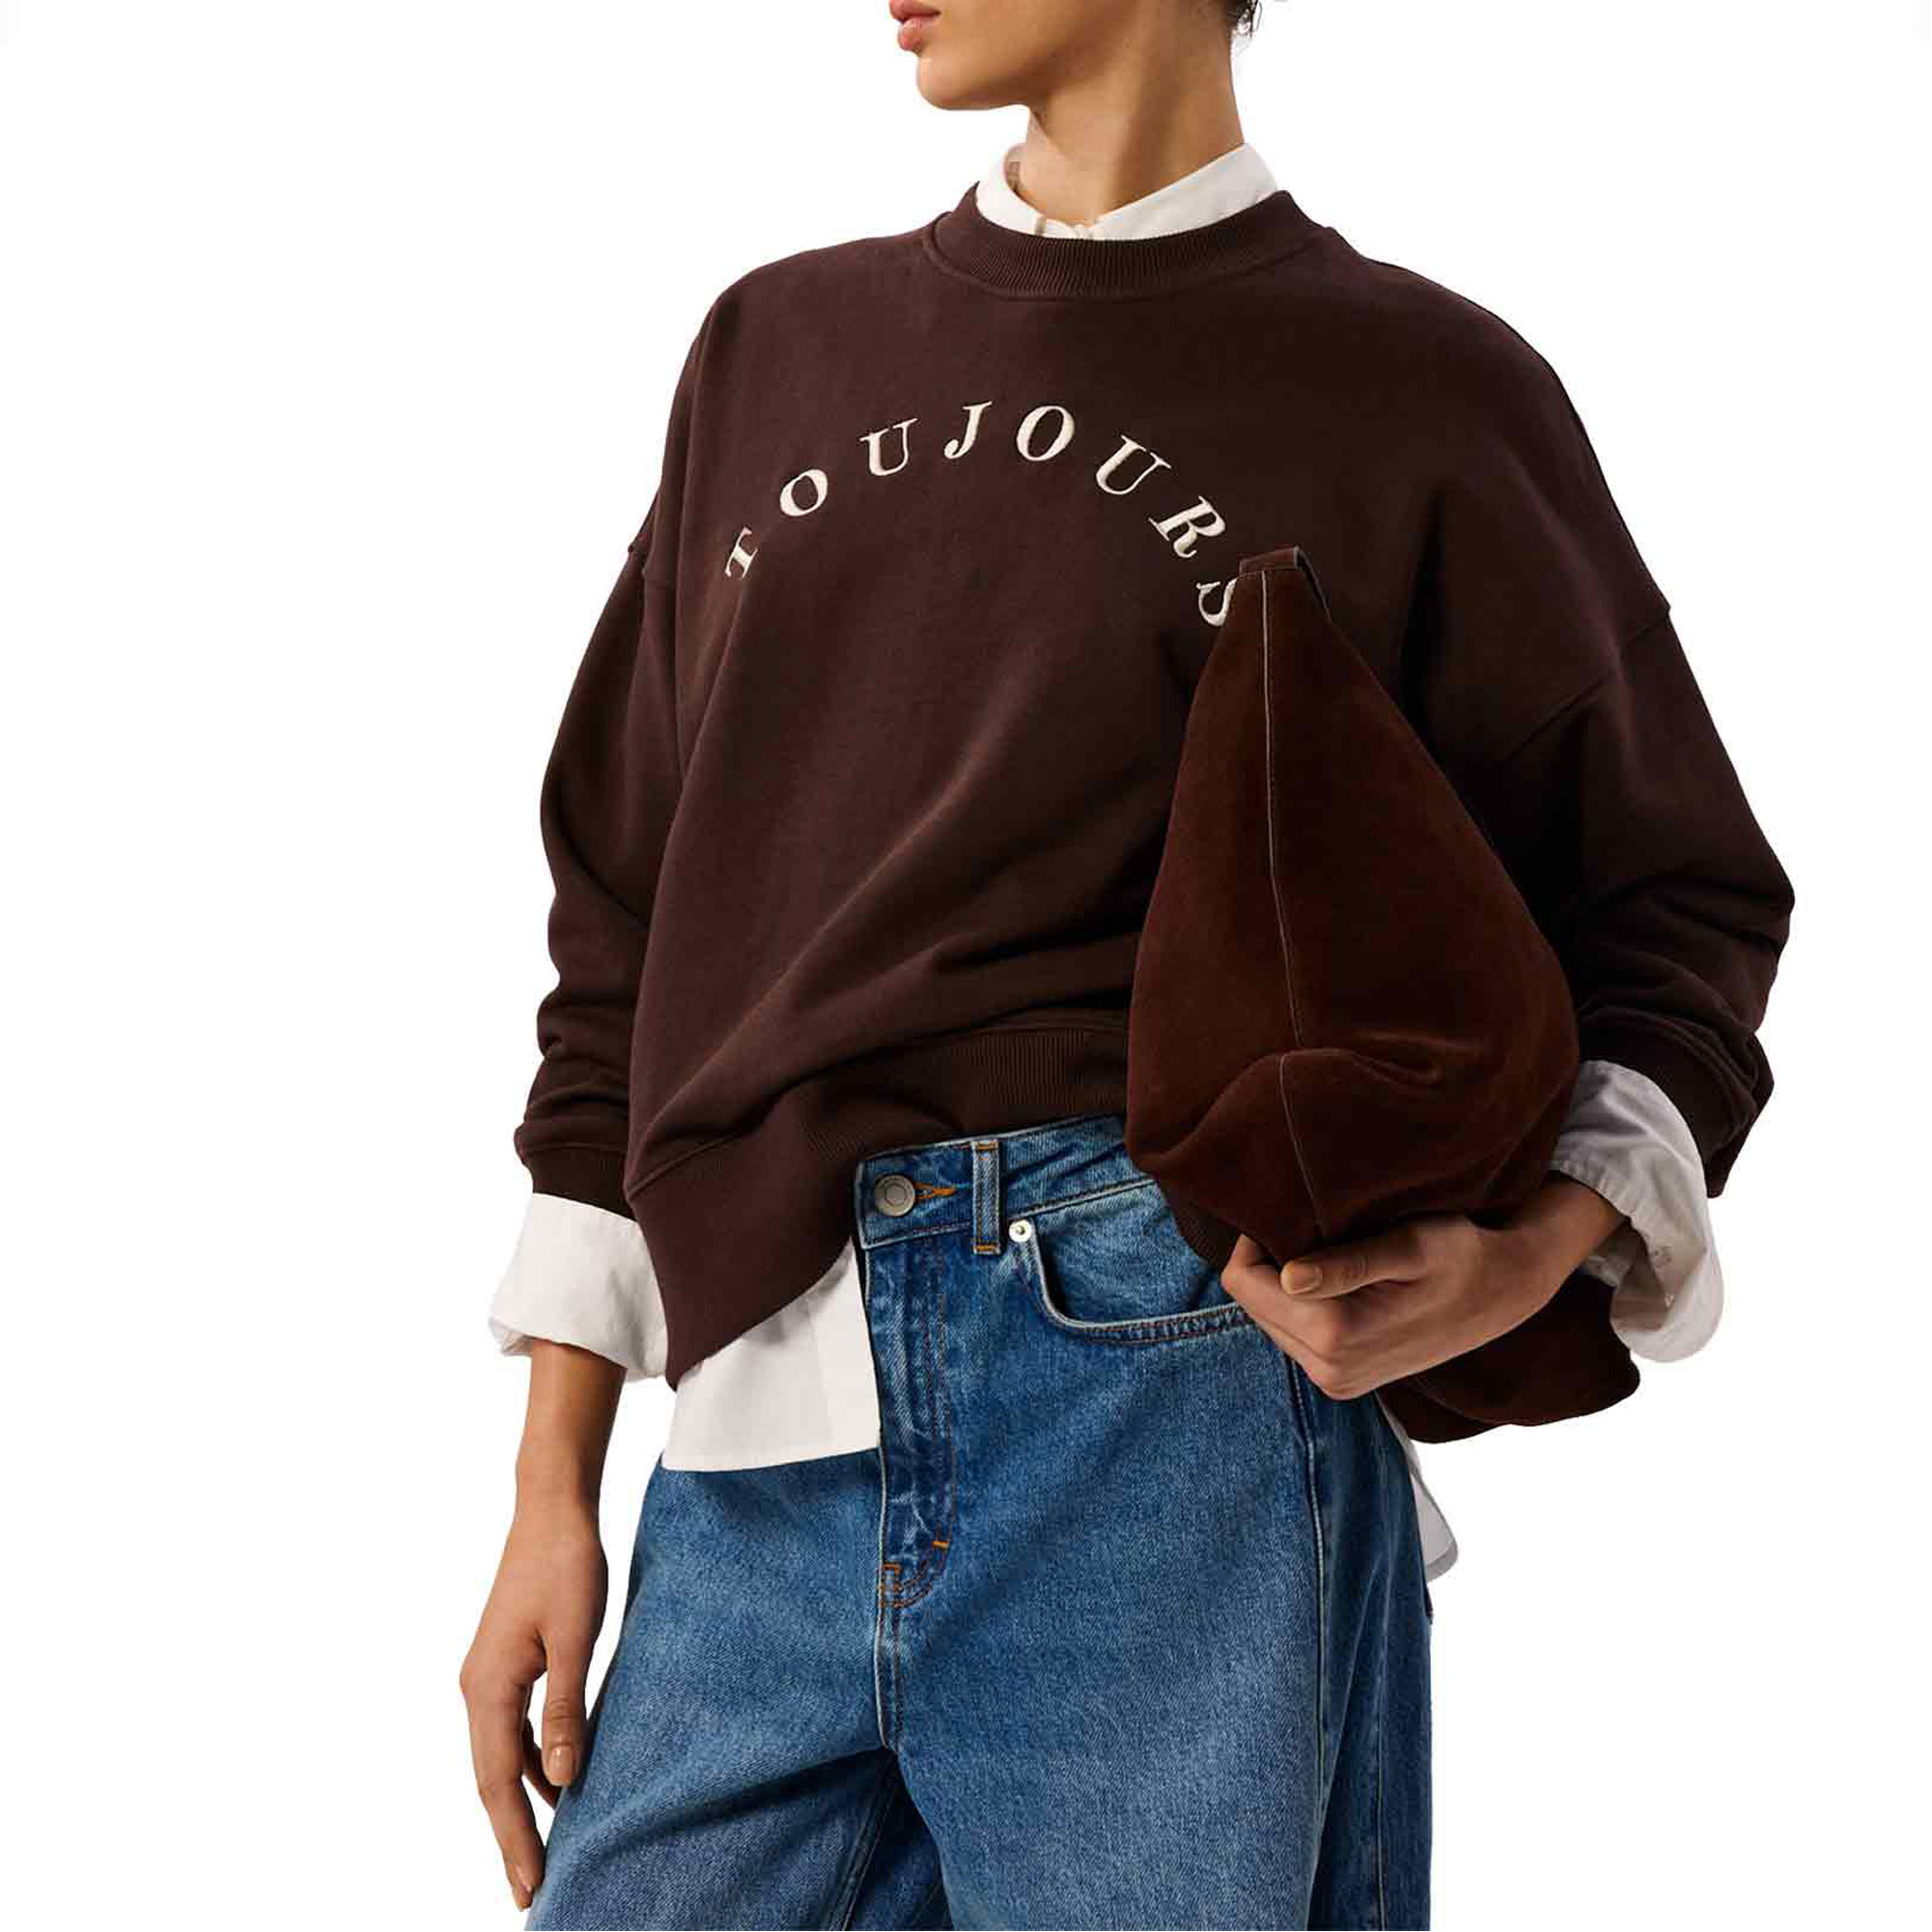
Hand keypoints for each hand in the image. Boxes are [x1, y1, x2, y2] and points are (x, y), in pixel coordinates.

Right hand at [460, 1497, 607, 1911]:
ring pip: (501, 1757)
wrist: (553, 1509)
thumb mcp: (576, 1638)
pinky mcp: (507, 1665)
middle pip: (491, 1779)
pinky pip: (514, 1731)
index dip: (514, 1837)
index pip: (498, 1782)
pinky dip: (531, 1765)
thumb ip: (566, 1709)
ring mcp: (488, 1677)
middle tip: (530, 1893)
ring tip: (543, 1854)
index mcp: (488, 1689)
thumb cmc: (567, 1566)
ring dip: (520, 1804)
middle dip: (511, 1836)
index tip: (529, 1888)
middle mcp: (477, 1689)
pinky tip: (560, 1785)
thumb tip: (562, 1779)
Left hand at [1219, 1177, 1625, 1400]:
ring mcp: (1336, 1382)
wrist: (1503, 1294)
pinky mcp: (1343, 1382)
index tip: (1293, 1215)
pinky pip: (1293, 1336)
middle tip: (1315, 1234)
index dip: (1257, 1240)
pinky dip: (1303, 1306)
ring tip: (1332, 1258)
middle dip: (1271, 1265)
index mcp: (1336, 1335)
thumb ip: (1347, 1264)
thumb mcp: (1409, 1246)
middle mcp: (1328, 1371)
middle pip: (1252, 1303)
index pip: (1244, 1282)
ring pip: (1270, 1320)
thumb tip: (1288, 1277)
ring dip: (1286, 1287)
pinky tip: (1337, 1285)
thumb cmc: (1459, 1254)